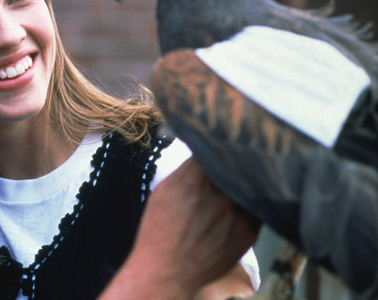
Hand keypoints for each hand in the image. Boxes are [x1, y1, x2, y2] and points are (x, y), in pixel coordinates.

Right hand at [99, 158, 258, 299]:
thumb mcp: (165, 190)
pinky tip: (235, 212)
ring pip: (250, 189)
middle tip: (233, 162)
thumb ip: (188, 169)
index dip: (221, 147)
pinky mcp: (249, 233)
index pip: (219, 150)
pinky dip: (248, 207)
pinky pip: (256, 211)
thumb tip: (205, 150)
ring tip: (233, 191)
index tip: (223, 145)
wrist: (167, 270)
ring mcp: (237, 216)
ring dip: (245, 186)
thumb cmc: (160, 229)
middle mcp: (220, 195)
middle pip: (238, 167)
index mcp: (195, 180)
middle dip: (235, 165)